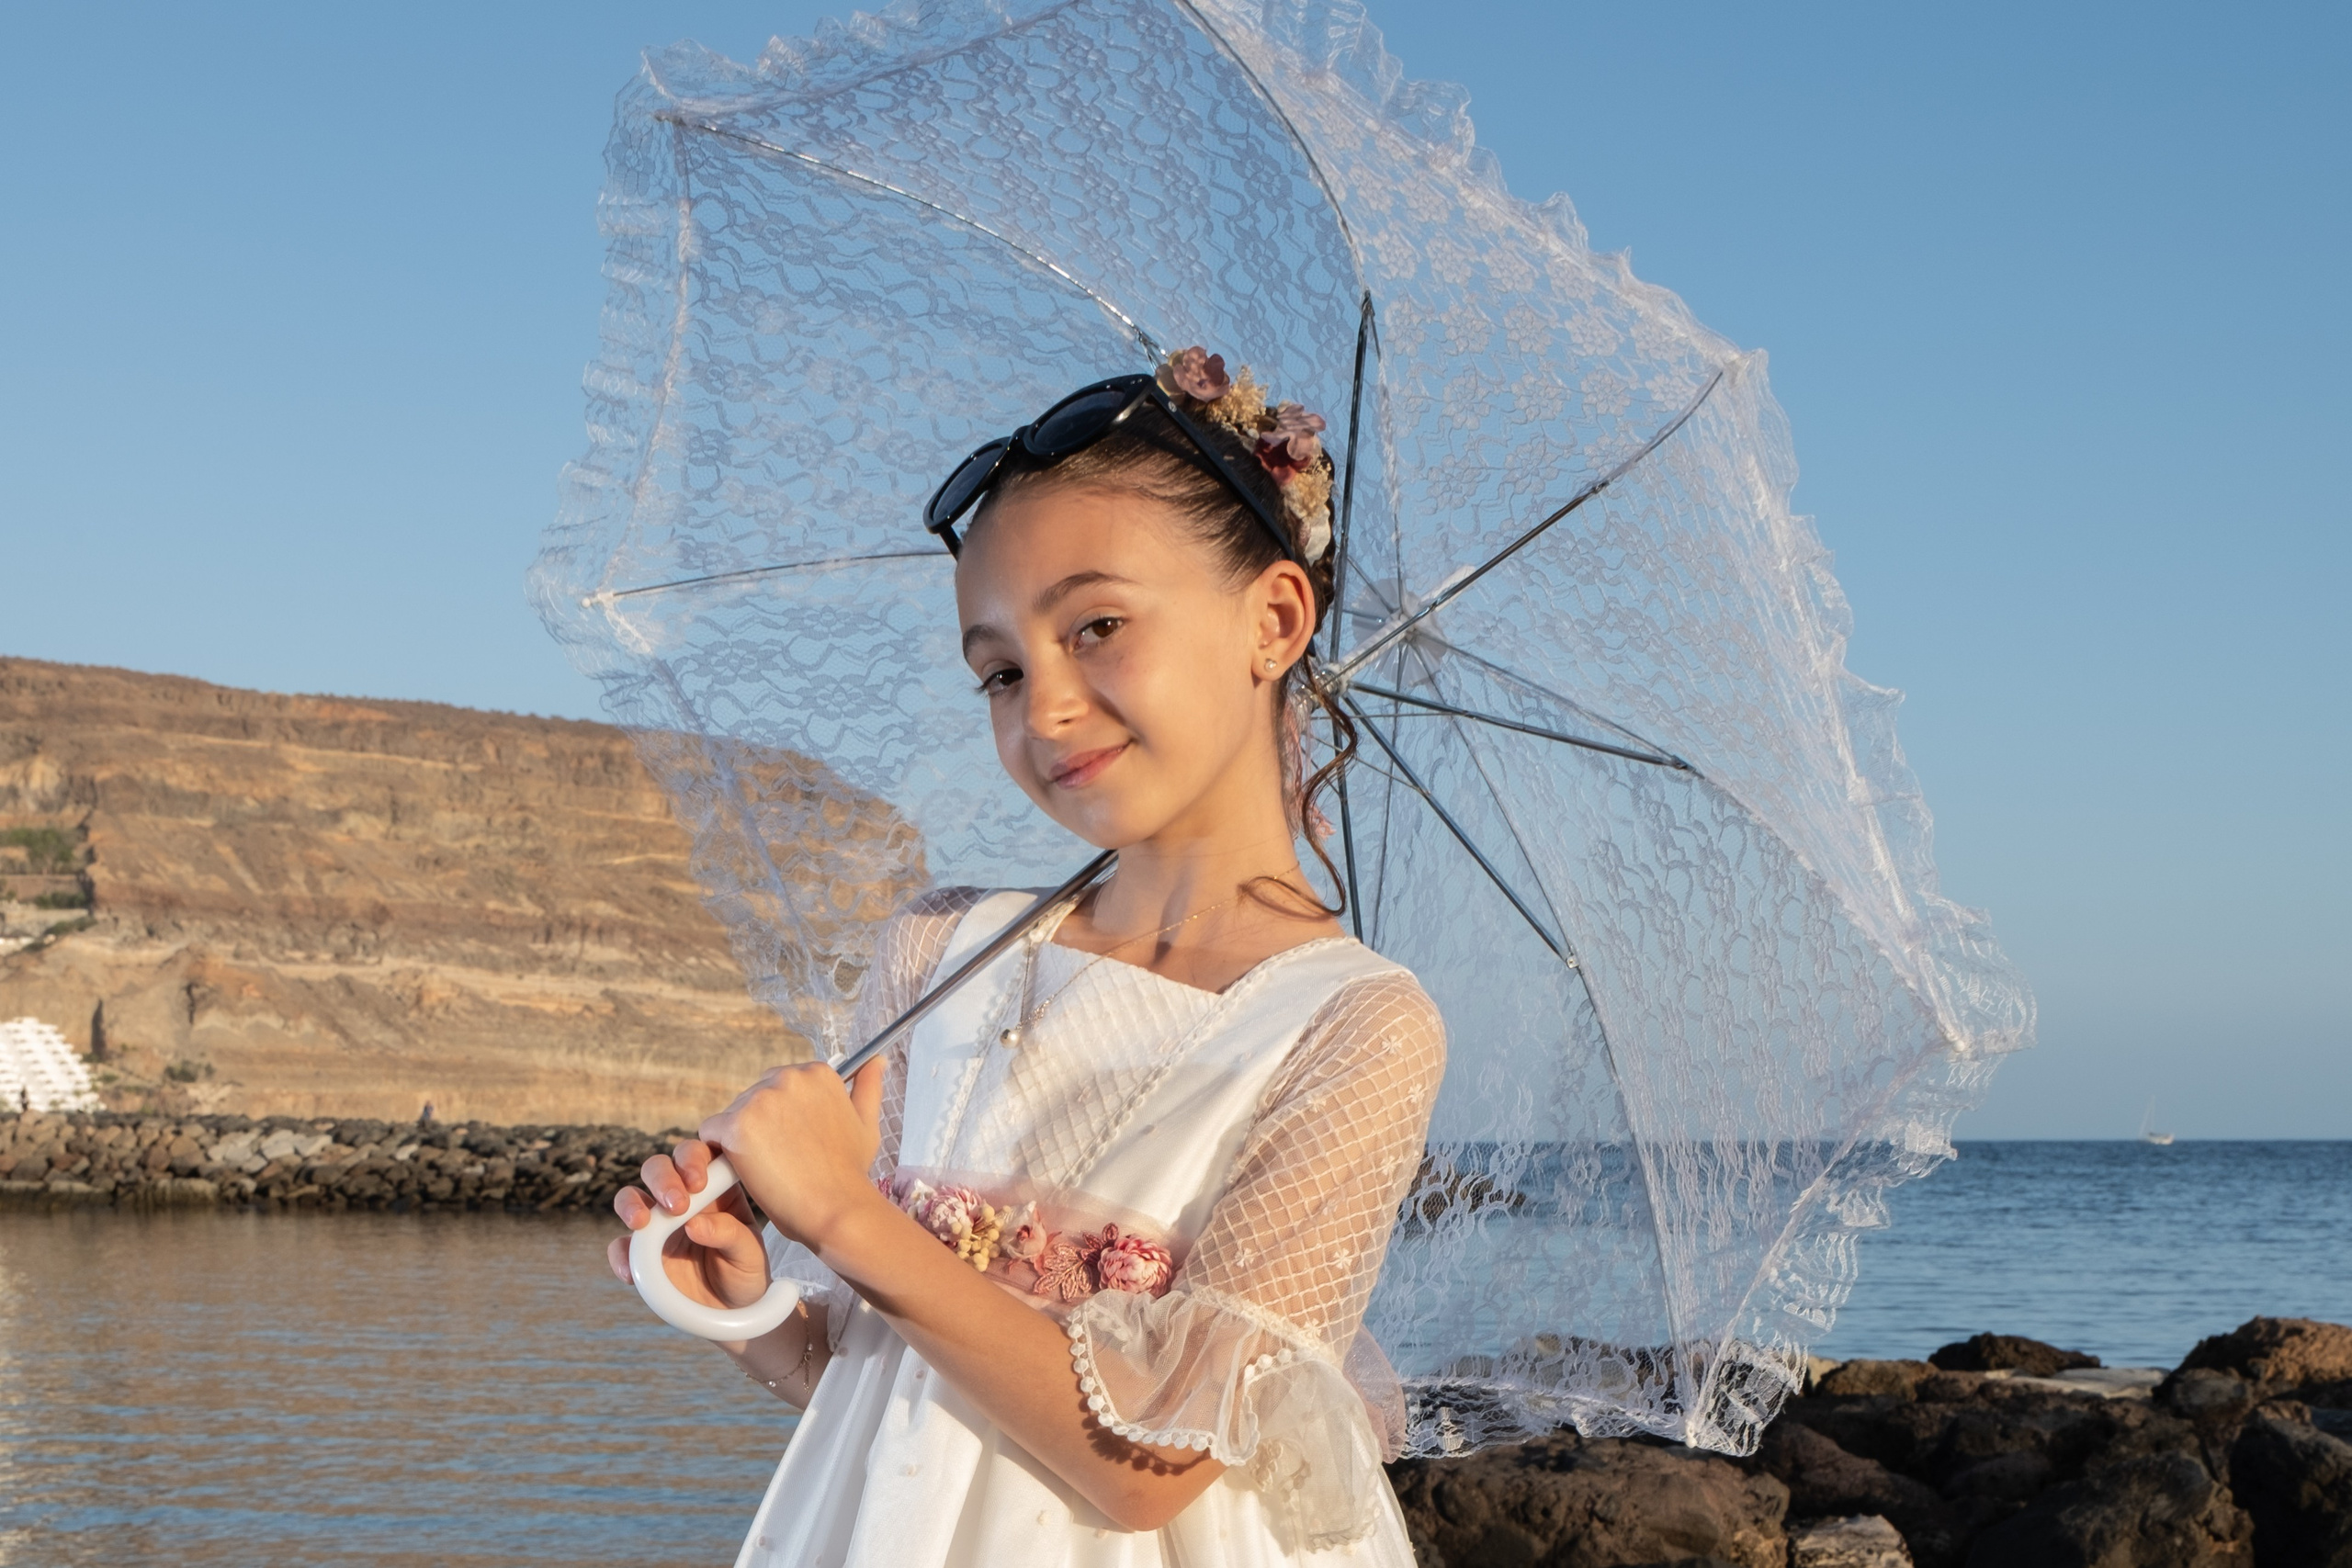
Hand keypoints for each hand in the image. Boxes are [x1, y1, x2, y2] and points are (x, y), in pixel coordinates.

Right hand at [606, 1138, 771, 1309]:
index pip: (699, 1156)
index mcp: (714, 1188)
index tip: (698, 1182)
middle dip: (663, 1178)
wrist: (732, 1313)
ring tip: (642, 1224)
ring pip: (631, 1196)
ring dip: (631, 1204)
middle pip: (660, 1168)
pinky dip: (620, 1255)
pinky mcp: (641, 1254)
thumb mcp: (749, 1254)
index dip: (693, 1159)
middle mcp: (682, 1200)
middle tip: (676, 1205)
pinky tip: (631, 1271)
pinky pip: (620, 1246)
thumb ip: (728, 1235)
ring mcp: (658, 1225)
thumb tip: (694, 1225)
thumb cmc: (746, 1273)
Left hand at [698, 1057, 886, 1253]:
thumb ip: (868, 1088)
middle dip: (759, 1126)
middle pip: (753, 1097)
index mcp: (817, 1073)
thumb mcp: (866, 1124)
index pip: (779, 1086)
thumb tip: (877, 1061)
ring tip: (766, 1168)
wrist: (836, 1207)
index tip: (793, 1142)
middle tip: (780, 1159)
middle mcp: (788, 1078)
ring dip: (741, 1139)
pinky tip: (740, 1170)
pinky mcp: (737, 1125)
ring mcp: (761, 1099)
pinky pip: (712, 1131)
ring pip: (733, 1114)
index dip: (781, 1119)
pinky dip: (720, 1152)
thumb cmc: (850, 1173)